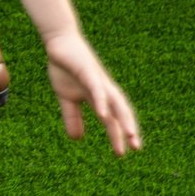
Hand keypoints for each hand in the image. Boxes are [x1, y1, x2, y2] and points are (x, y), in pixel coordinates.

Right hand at [41, 31, 142, 155]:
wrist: (59, 42)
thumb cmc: (65, 68)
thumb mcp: (66, 97)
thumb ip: (73, 117)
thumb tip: (77, 139)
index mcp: (100, 97)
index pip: (113, 119)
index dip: (118, 135)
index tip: (122, 153)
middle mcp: (105, 90)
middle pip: (121, 112)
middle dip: (128, 129)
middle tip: (135, 147)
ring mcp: (99, 81)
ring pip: (116, 102)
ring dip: (123, 118)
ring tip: (129, 134)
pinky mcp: (88, 72)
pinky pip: (97, 89)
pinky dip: (102, 102)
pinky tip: (103, 114)